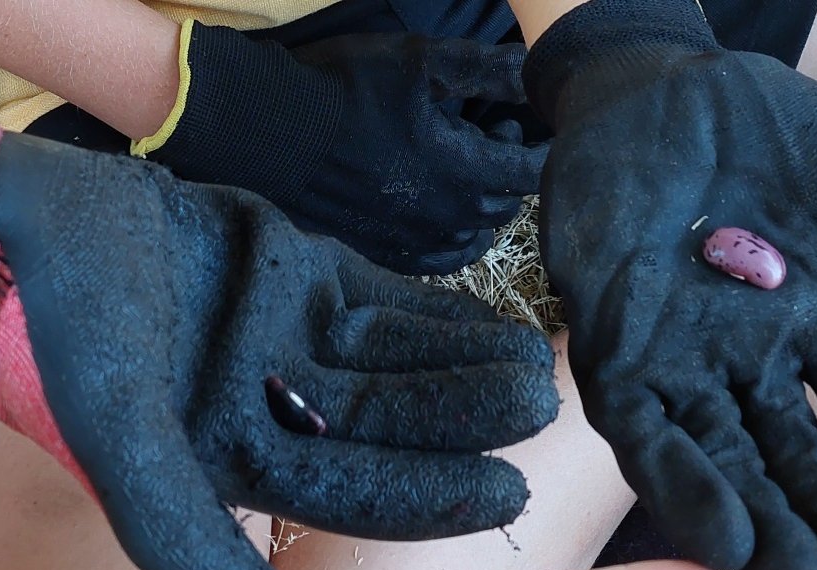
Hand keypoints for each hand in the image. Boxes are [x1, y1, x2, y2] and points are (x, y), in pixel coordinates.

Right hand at [0, 87, 558, 569]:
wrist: (37, 225)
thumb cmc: (69, 334)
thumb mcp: (118, 441)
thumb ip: (179, 536)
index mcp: (247, 466)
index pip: (357, 496)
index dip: (432, 498)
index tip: (508, 493)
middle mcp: (282, 416)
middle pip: (393, 432)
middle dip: (466, 426)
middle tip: (542, 418)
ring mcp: (298, 347)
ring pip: (401, 370)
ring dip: (467, 372)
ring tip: (536, 372)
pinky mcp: (306, 282)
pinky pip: (388, 307)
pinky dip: (442, 317)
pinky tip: (498, 326)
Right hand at [135, 25, 547, 273]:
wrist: (272, 133)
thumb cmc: (346, 89)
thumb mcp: (421, 62)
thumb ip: (487, 69)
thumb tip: (539, 70)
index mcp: (464, 171)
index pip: (532, 172)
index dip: (544, 147)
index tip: (537, 126)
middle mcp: (448, 218)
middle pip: (504, 204)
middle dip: (506, 170)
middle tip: (483, 131)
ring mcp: (417, 243)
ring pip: (475, 235)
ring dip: (479, 205)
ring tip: (457, 169)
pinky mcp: (388, 255)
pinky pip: (440, 260)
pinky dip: (452, 238)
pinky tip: (440, 211)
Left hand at [522, 0, 816, 569]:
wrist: (648, 96)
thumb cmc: (756, 131)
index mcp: (813, 333)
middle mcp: (748, 369)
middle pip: (799, 470)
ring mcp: (679, 370)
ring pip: (726, 470)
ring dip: (765, 531)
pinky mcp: (614, 362)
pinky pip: (646, 438)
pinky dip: (682, 484)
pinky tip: (724, 536)